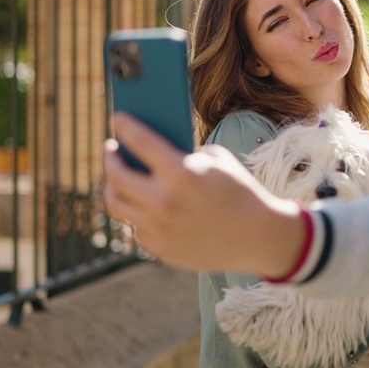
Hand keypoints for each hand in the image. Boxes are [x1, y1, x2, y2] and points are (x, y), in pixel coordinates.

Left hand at [101, 113, 306, 277]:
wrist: (259, 237)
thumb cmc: (239, 192)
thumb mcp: (215, 161)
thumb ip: (181, 155)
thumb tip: (147, 150)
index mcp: (181, 173)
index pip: (139, 141)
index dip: (124, 126)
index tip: (117, 118)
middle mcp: (164, 202)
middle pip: (116, 176)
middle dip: (109, 158)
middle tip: (111, 149)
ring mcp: (159, 229)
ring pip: (116, 204)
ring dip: (112, 186)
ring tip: (115, 177)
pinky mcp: (160, 249)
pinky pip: (136, 226)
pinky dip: (137, 212)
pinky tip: (138, 202)